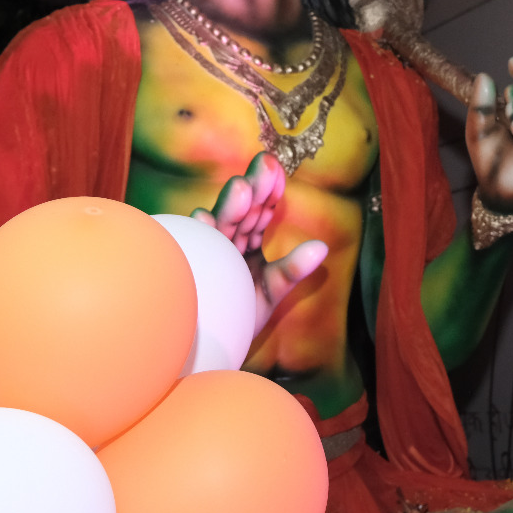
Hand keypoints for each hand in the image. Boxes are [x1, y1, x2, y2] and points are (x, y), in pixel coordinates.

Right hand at [192, 152, 328, 334]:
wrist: (209, 349)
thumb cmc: (240, 316)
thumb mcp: (271, 292)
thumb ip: (292, 271)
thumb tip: (322, 248)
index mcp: (246, 244)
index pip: (260, 211)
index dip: (270, 190)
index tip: (279, 169)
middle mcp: (225, 243)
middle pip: (240, 210)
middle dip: (253, 187)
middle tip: (265, 163)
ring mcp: (206, 252)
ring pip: (219, 223)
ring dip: (231, 206)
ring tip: (244, 188)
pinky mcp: (190, 264)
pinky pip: (193, 246)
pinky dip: (198, 232)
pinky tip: (203, 219)